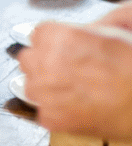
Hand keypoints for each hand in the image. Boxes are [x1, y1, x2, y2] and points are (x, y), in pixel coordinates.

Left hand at [18, 21, 131, 139]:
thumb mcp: (117, 29)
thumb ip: (85, 27)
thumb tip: (74, 31)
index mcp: (58, 37)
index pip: (38, 34)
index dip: (54, 41)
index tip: (64, 47)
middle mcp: (44, 65)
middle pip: (28, 59)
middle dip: (44, 61)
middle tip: (70, 67)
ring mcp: (43, 94)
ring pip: (30, 86)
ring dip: (46, 86)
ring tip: (76, 87)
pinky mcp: (49, 118)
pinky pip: (42, 110)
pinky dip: (57, 109)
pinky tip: (78, 104)